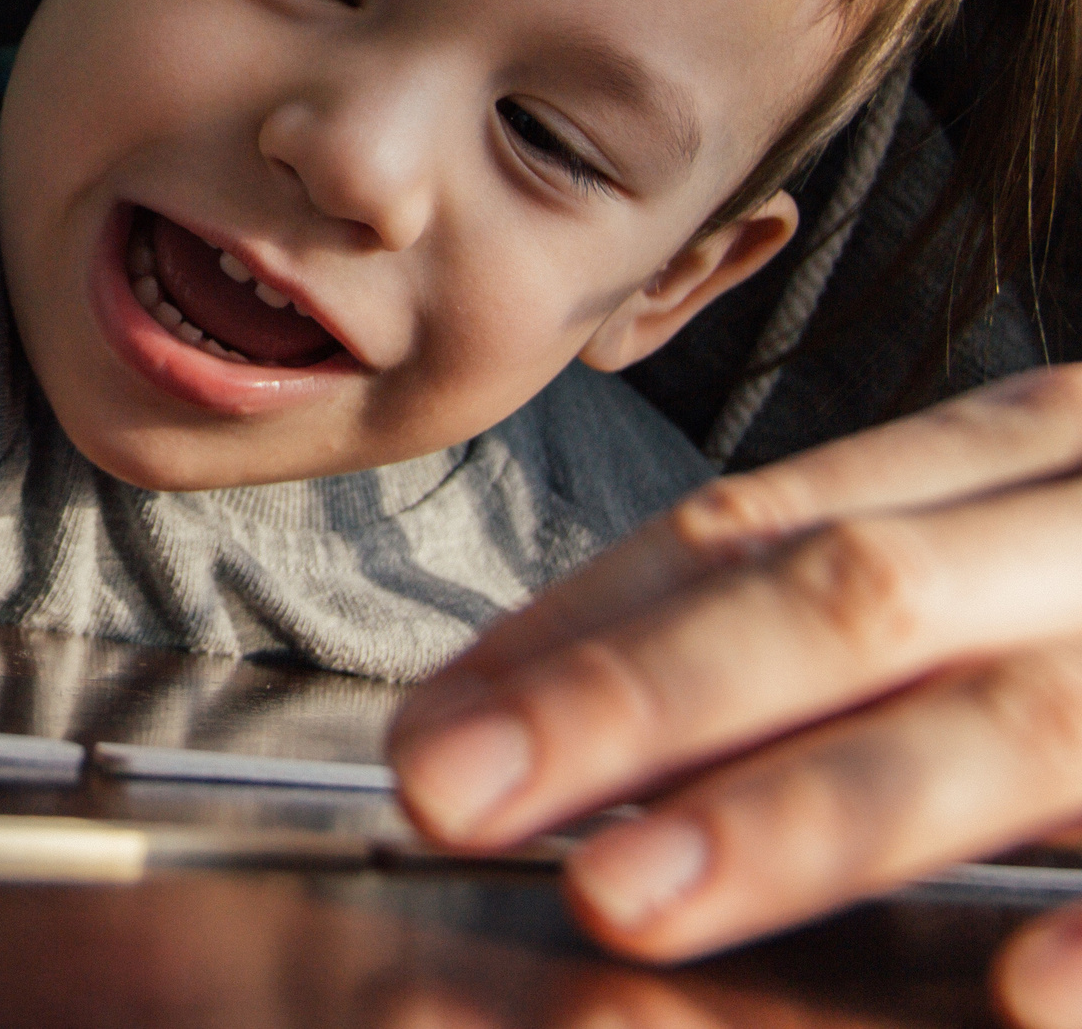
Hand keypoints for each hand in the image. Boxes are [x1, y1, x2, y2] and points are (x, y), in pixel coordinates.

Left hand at [385, 365, 1081, 1024]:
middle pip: (838, 603)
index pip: (746, 535)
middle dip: (632, 703)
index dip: (575, 633)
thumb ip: (821, 605)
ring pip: (1000, 727)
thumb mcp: (1008, 543)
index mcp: (1007, 466)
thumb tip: (560, 715)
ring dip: (799, 814)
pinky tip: (1016, 988)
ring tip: (626, 893)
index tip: (426, 729)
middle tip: (454, 796)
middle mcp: (1080, 538)